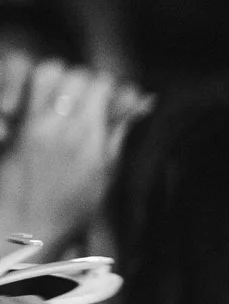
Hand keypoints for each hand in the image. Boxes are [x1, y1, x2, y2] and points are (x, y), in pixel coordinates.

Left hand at [0, 55, 150, 245]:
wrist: (25, 231)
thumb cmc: (69, 211)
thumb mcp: (106, 174)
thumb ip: (120, 132)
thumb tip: (140, 102)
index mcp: (88, 136)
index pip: (101, 84)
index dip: (109, 87)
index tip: (111, 99)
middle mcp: (58, 124)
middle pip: (73, 73)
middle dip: (83, 80)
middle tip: (87, 97)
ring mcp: (30, 123)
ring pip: (45, 72)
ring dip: (56, 78)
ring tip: (61, 96)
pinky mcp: (11, 128)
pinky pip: (21, 91)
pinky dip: (32, 90)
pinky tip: (39, 107)